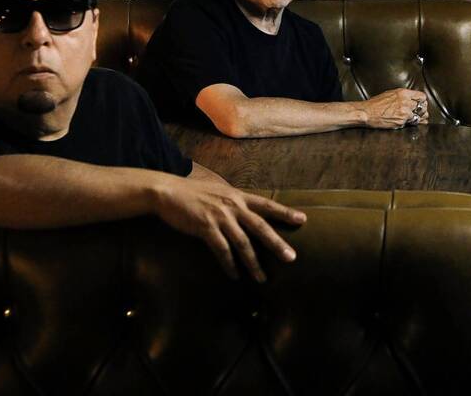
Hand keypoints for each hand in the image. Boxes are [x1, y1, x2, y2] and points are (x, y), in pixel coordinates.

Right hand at [155, 175, 306, 282]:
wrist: (168, 191)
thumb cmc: (194, 194)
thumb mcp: (219, 192)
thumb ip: (234, 202)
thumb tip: (247, 212)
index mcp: (238, 196)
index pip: (266, 204)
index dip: (285, 212)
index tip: (302, 219)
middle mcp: (232, 206)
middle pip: (260, 226)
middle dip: (276, 243)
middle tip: (291, 257)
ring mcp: (219, 217)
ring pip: (242, 243)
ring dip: (253, 263)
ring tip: (262, 279)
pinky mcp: (205, 227)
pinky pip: (221, 250)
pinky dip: (229, 264)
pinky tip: (235, 276)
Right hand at [361, 88, 429, 128]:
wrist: (367, 112)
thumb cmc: (376, 103)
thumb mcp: (391, 94)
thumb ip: (403, 96)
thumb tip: (412, 99)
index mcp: (403, 93)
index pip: (422, 96)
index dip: (423, 102)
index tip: (421, 104)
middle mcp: (405, 102)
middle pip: (422, 107)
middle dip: (421, 111)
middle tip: (420, 114)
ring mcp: (404, 113)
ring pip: (418, 117)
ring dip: (417, 119)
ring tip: (414, 119)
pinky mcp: (401, 122)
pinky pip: (409, 124)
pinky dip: (408, 124)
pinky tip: (405, 123)